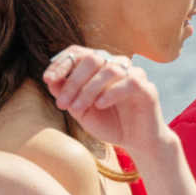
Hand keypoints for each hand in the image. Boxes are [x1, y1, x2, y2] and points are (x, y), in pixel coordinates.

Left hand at [43, 46, 173, 159]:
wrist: (134, 141)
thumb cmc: (109, 123)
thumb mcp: (80, 109)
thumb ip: (66, 94)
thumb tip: (51, 79)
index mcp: (101, 66)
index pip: (80, 53)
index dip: (62, 62)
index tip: (47, 79)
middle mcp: (118, 65)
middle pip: (93, 59)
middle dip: (73, 81)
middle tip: (62, 104)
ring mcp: (135, 75)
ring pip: (109, 70)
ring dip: (88, 90)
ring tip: (77, 109)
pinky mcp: (147, 88)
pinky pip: (129, 82)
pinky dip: (111, 92)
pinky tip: (100, 105)